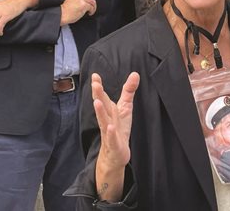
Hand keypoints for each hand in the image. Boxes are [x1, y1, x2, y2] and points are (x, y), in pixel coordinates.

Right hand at [60, 0, 98, 24]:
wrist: (62, 14)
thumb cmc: (67, 8)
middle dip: (92, 3)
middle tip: (89, 7)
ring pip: (93, 2)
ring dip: (93, 7)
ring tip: (89, 10)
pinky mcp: (83, 4)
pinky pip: (92, 7)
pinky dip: (92, 11)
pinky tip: (88, 13)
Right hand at [93, 72, 138, 201]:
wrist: (115, 155)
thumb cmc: (119, 129)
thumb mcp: (125, 108)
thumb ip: (128, 91)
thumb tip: (135, 74)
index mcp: (109, 111)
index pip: (103, 97)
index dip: (99, 87)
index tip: (95, 75)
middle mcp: (107, 120)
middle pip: (102, 107)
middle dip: (98, 95)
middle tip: (95, 84)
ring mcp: (109, 133)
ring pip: (104, 122)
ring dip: (100, 112)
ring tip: (97, 102)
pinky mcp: (115, 145)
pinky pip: (112, 139)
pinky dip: (111, 133)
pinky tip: (111, 127)